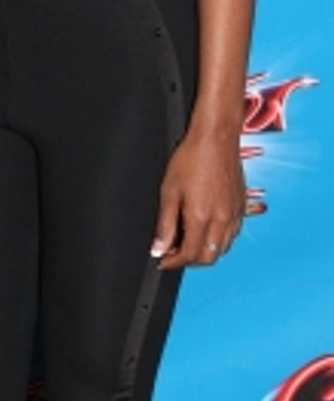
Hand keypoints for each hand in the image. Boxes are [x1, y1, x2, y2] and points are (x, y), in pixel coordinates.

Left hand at [151, 128, 243, 269]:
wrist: (216, 138)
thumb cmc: (191, 158)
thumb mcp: (169, 191)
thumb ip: (165, 224)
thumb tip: (158, 249)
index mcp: (202, 217)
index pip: (190, 255)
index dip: (173, 262)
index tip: (163, 260)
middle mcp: (222, 220)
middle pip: (208, 258)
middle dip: (189, 261)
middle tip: (173, 252)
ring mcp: (236, 214)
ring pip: (222, 249)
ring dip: (205, 251)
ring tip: (187, 241)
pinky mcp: (242, 207)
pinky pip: (233, 235)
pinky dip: (219, 240)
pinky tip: (206, 230)